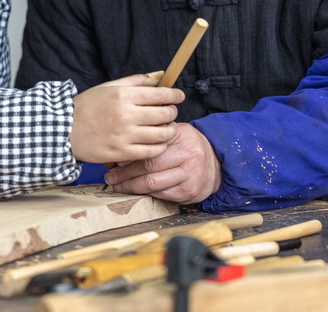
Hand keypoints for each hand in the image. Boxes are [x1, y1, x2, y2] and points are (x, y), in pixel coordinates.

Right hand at [70, 74, 184, 162]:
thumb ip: (134, 81)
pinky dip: (160, 147)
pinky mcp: (122, 153)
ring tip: (168, 128)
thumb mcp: (108, 87)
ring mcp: (125, 136)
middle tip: (171, 112)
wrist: (64, 130)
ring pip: (161, 135)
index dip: (175, 95)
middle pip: (164, 114)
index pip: (160, 95)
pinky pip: (151, 151)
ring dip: (170, 131)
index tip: (179, 96)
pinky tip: (158, 142)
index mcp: (123, 96)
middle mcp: (126, 115)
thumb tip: (157, 76)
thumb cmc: (87, 106)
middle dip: (172, 112)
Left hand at [103, 123, 220, 203]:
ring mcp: (189, 174)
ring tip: (117, 186)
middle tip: (110, 177)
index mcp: (181, 135)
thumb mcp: (176, 133)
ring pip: (152, 183)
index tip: (114, 160)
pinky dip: (144, 194)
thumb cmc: (188, 148)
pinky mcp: (189, 191)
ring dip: (130, 187)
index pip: (149, 144)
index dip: (128, 154)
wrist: (216, 166)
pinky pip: (161, 194)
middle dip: (124, 173)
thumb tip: (122, 144)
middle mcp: (187, 154)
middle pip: (148, 165)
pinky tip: (134, 192)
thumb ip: (155, 135)